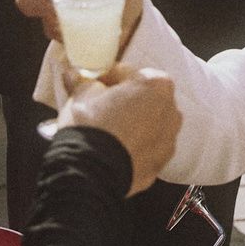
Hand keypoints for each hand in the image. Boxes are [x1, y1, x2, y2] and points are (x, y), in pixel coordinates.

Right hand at [57, 68, 179, 194]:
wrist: (90, 172)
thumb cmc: (92, 127)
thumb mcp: (82, 96)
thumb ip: (82, 82)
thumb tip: (73, 75)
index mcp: (157, 84)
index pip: (126, 73)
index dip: (106, 78)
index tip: (93, 85)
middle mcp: (170, 110)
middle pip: (141, 98)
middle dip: (122, 101)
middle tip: (98, 107)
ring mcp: (168, 139)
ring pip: (147, 123)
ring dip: (131, 123)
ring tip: (106, 130)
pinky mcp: (160, 162)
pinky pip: (146, 147)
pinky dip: (133, 145)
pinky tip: (113, 147)